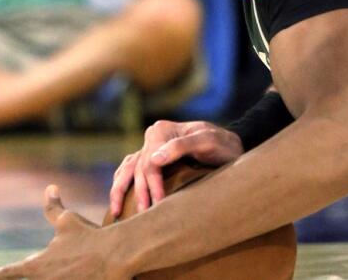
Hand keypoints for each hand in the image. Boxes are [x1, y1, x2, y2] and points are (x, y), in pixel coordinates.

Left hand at [0, 185, 123, 279]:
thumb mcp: (68, 220)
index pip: (11, 272)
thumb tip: (50, 187)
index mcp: (37, 265)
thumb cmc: (88, 235)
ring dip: (53, 276)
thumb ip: (53, 208)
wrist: (113, 255)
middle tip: (40, 269)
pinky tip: (72, 277)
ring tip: (61, 271)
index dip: (1, 274)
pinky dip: (67, 279)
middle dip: (33, 274)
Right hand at [108, 120, 243, 217]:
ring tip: (117, 213)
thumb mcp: (207, 142)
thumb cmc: (222, 144)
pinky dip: (122, 182)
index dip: (151, 184)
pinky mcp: (153, 156)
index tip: (158, 204)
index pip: (149, 162)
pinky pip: (129, 169)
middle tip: (143, 216)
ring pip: (128, 169)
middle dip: (139, 193)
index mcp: (162, 130)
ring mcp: (151, 147)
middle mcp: (153, 136)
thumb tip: (153, 159)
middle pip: (138, 168)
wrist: (230, 146)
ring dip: (120, 190)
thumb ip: (182, 146)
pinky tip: (120, 198)